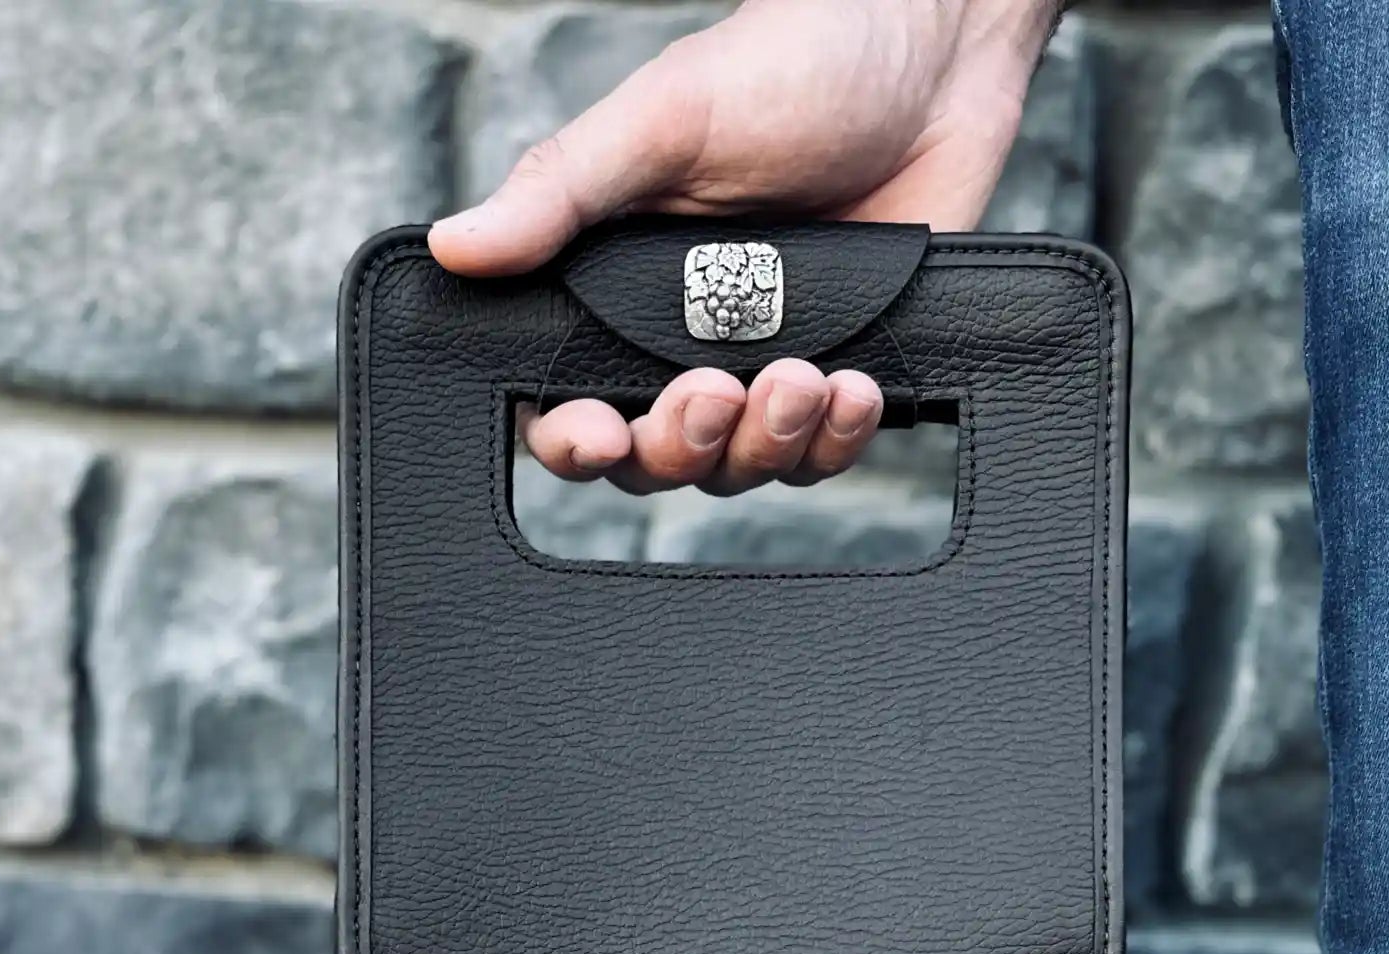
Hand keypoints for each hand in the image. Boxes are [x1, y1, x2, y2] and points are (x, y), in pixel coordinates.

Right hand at [429, 0, 1062, 491]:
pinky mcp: (839, 373)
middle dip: (683, 444)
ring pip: (739, 467)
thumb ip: (560, 196)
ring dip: (767, 443)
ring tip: (803, 375)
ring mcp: (763, 363)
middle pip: (655, 460)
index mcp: (616, 289)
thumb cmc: (793, 65)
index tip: (603, 434)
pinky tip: (853, 389)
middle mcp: (683, 341)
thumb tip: (457, 246)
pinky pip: (823, 454)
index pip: (569, 402)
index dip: (576, 441)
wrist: (930, 52)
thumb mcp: (662, 122)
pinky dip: (837, 440)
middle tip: (718, 389)